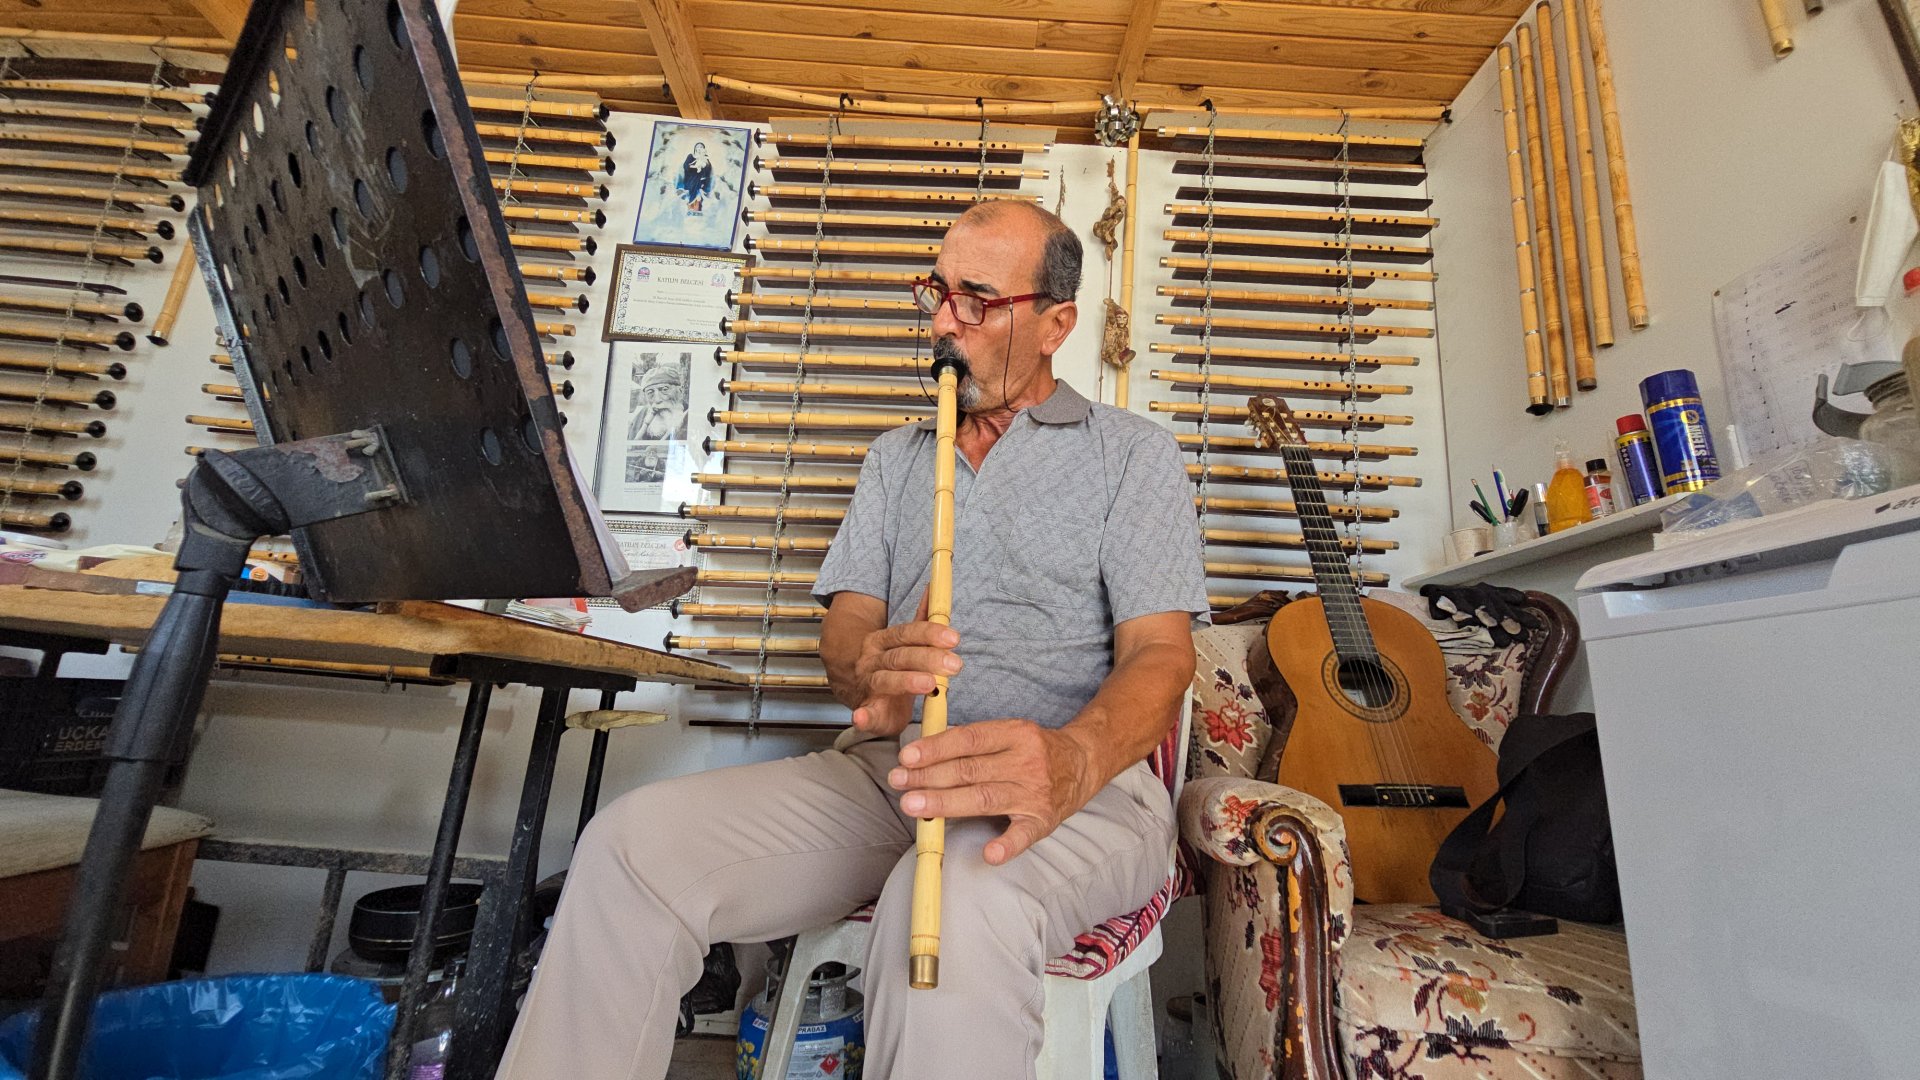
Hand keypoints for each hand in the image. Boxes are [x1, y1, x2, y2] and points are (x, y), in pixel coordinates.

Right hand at [849, 590, 961, 736]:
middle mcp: (873, 660)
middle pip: (900, 656)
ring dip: (906, 681)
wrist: (862, 694)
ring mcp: (868, 685)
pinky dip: (862, 716)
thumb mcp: (905, 643)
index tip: (954, 638)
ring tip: (928, 684)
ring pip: (886, 680)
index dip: (930, 633)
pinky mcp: (866, 711)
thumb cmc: (891, 668)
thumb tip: (934, 590)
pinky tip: (862, 717)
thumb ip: (921, 621)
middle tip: (954, 664)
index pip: (907, 632)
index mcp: (884, 641)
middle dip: (929, 658)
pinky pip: (863, 714)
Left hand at [887, 719, 1098, 864]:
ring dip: (946, 803)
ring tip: (913, 805)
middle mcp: (1027, 761)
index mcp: (1016, 734)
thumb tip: (924, 754)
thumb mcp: (1010, 733)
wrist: (1084, 762)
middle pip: (971, 770)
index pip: (969, 739)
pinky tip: (988, 853)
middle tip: (898, 782)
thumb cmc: (1035, 749)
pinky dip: (1007, 845)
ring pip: (985, 798)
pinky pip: (1023, 835)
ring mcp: (1035, 792)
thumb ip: (973, 743)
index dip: (936, 748)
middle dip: (929, 777)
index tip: (907, 756)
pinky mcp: (1044, 820)